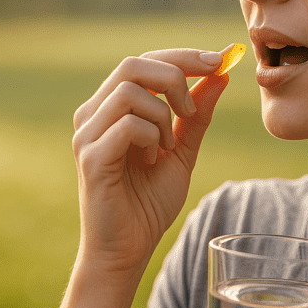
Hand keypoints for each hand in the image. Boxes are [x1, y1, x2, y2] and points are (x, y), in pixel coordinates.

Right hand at [71, 48, 228, 275]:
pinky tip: (151, 160)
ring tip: (166, 146)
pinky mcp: (90, 156)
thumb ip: (197, 114)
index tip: (220, 60)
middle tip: (193, 108)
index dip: (183, 56)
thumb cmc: (148, 202)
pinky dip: (152, 137)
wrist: (127, 250)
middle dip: (176, 75)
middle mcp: (93, 113)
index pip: (145, 61)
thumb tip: (220, 74)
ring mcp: (87, 134)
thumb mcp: (182, 151)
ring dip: (164, 115)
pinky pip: (129, 124)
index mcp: (112, 107)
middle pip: (134, 64)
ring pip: (132, 91)